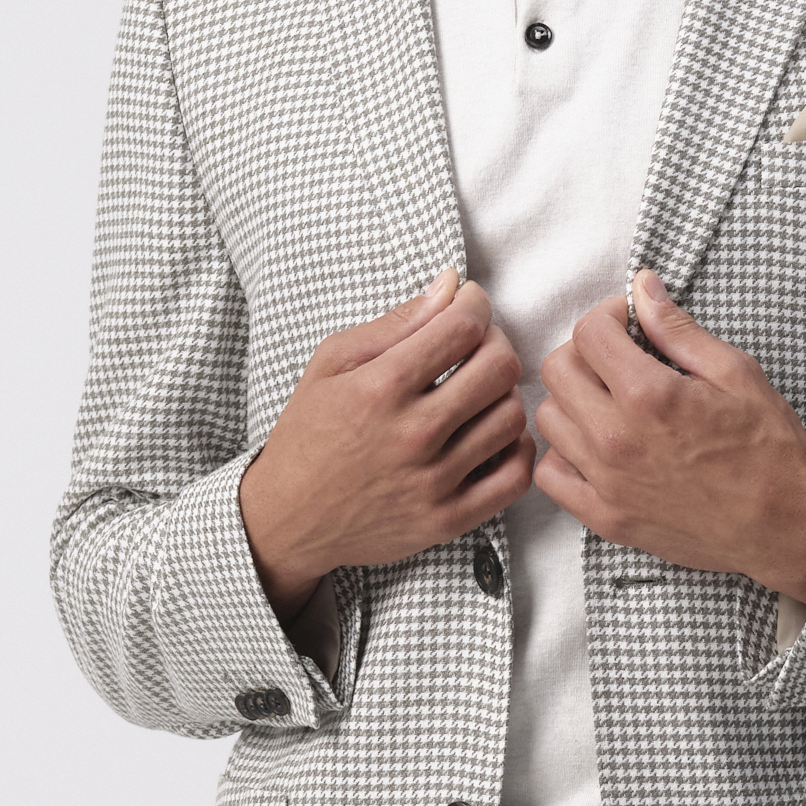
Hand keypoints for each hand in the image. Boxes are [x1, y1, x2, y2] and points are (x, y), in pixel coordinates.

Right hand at [239, 269, 533, 620]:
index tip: (467, 306)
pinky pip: (516, 476)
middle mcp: (413, 434)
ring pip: (512, 417)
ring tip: (478, 393)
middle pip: (500, 368)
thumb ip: (396, 323)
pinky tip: (494, 435)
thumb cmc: (308, 435)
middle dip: (495, 343)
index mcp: (382, 388)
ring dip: (503, 394)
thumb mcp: (331, 365)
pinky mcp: (448, 520)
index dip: (475, 305)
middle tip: (475, 347)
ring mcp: (434, 482)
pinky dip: (517, 447)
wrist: (288, 520)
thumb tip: (451, 285)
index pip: (464, 327)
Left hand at [534, 270, 805, 601]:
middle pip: (557, 371)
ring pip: (549, 419)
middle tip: (619, 357)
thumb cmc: (771, 450)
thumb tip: (642, 288)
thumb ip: (679, 330)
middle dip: (586, 351)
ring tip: (610, 402)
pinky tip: (595, 446)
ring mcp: (606, 482)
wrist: (786, 528)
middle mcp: (616, 438)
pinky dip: (563, 453)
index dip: (609, 316)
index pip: (588, 333)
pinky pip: (550, 475)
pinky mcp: (606, 518)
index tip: (629, 323)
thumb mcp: (737, 374)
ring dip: (573, 400)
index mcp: (649, 396)